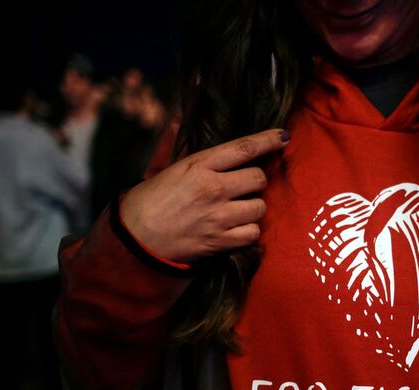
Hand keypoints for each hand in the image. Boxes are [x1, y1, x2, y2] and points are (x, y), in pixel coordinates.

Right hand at [120, 128, 288, 263]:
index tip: (283, 136)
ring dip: (253, 208)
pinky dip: (248, 232)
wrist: (135, 241)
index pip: (243, 148)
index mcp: (197, 166)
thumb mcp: (164, 169)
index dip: (267, 140)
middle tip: (243, 188)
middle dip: (255, 182)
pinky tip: (236, 229)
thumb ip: (178, 145)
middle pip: (259, 178)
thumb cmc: (147, 203)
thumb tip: (179, 119)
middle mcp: (212, 189)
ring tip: (237, 210)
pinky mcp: (221, 241)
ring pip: (260, 207)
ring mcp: (218, 216)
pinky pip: (253, 233)